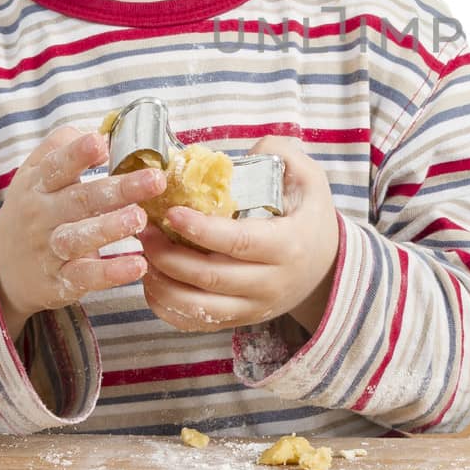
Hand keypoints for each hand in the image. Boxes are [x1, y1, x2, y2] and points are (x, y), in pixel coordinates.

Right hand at [0, 125, 167, 338]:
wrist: (0, 267)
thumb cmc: (32, 209)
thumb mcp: (34, 175)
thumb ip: (63, 148)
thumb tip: (101, 134)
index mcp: (38, 185)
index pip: (56, 166)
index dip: (77, 154)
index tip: (101, 143)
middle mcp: (41, 216)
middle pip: (79, 200)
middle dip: (118, 189)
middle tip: (154, 180)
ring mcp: (49, 249)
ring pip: (78, 238)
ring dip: (110, 228)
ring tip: (139, 218)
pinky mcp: (60, 280)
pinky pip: (86, 276)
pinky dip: (111, 273)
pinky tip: (138, 265)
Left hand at [139, 136, 340, 335]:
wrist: (327, 269)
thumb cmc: (312, 218)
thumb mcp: (311, 180)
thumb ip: (281, 154)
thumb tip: (244, 146)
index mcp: (288, 246)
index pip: (238, 242)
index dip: (201, 230)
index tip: (170, 212)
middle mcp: (271, 283)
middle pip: (210, 277)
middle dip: (168, 255)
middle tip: (144, 230)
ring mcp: (254, 308)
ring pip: (198, 308)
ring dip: (162, 284)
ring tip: (143, 256)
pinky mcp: (239, 321)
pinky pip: (196, 323)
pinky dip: (167, 306)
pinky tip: (153, 281)